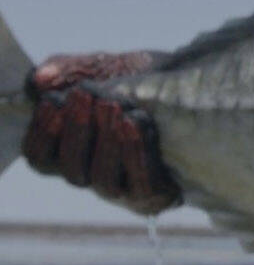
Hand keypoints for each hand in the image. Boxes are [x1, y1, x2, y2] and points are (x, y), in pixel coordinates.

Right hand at [22, 51, 180, 215]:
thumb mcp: (111, 69)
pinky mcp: (155, 195)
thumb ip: (74, 70)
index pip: (41, 156)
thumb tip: (40, 78)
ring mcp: (124, 189)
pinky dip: (135, 151)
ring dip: (106, 140)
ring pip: (102, 177)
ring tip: (112, 106)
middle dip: (75, 129)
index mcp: (74, 151)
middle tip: (83, 94)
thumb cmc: (147, 84)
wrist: (202, 94)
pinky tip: (135, 123)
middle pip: (70, 167)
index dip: (41, 132)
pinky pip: (141, 181)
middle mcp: (93, 175)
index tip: (51, 102)